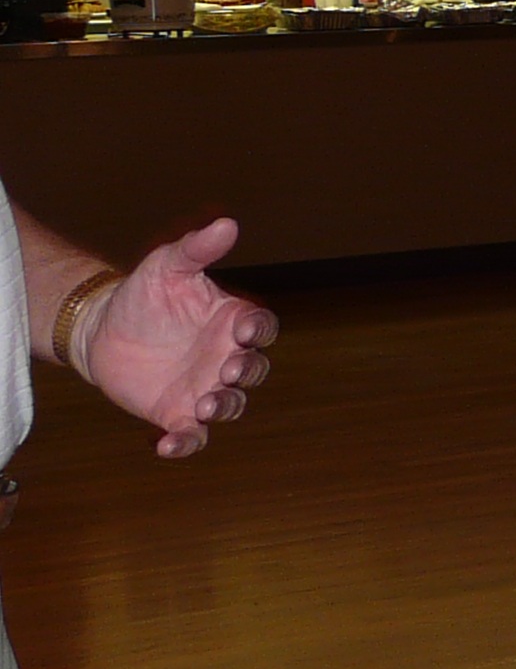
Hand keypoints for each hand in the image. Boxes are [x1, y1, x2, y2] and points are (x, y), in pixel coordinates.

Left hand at [77, 216, 276, 457]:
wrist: (102, 329)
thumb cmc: (143, 294)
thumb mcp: (167, 265)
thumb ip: (197, 248)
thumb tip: (228, 223)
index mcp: (230, 321)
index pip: (261, 328)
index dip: (259, 330)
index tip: (245, 328)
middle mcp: (225, 356)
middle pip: (254, 370)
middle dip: (246, 372)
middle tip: (226, 369)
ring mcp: (203, 387)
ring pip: (231, 405)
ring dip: (224, 408)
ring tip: (204, 405)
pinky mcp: (176, 413)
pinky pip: (192, 435)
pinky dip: (185, 444)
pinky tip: (166, 445)